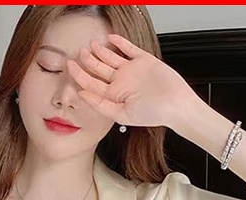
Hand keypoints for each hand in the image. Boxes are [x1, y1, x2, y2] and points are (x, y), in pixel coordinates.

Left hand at [67, 34, 199, 132]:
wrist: (176, 104)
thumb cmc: (153, 113)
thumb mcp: (121, 115)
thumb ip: (101, 105)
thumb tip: (82, 94)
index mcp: (114, 96)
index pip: (91, 84)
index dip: (79, 75)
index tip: (69, 66)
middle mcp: (121, 83)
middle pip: (99, 69)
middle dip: (87, 61)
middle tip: (78, 53)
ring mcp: (131, 70)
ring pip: (111, 57)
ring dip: (100, 51)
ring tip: (90, 45)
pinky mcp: (144, 60)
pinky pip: (129, 49)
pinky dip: (120, 42)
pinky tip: (110, 38)